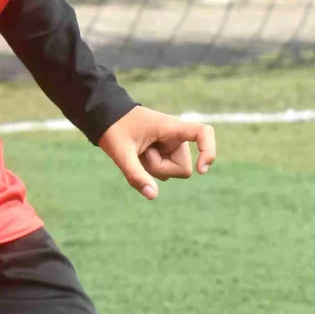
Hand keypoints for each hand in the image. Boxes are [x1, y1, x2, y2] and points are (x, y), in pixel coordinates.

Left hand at [98, 106, 216, 200]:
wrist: (105, 118)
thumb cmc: (113, 128)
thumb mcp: (120, 152)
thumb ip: (135, 174)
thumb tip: (153, 196)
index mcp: (171, 128)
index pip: (203, 133)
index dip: (209, 151)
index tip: (202, 170)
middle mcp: (175, 138)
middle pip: (183, 169)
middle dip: (161, 169)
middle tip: (141, 153)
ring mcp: (170, 147)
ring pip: (172, 172)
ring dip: (152, 168)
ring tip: (137, 151)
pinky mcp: (163, 153)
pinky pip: (163, 172)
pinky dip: (149, 169)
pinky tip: (138, 156)